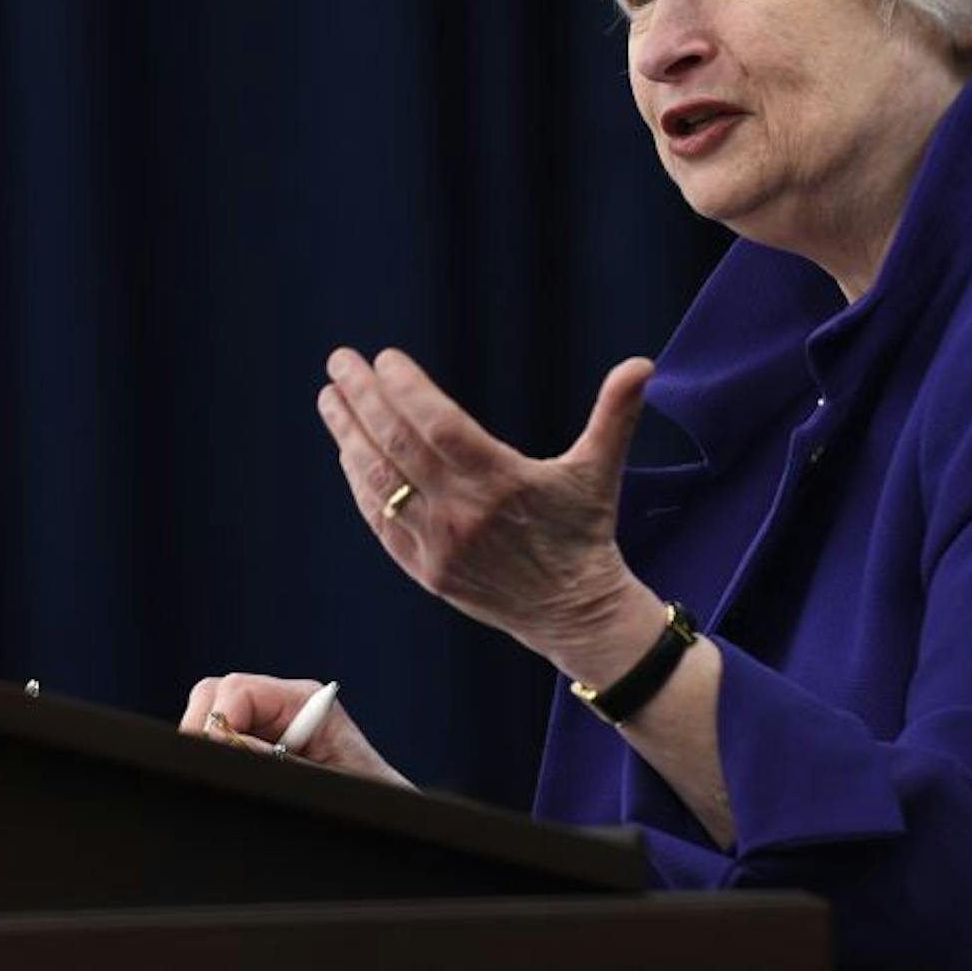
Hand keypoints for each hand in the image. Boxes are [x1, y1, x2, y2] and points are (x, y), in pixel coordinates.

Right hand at [180, 673, 412, 787]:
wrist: (394, 826)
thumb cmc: (372, 801)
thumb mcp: (326, 783)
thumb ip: (275, 761)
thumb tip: (229, 741)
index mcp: (307, 701)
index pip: (238, 689)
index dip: (217, 722)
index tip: (213, 755)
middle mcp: (286, 707)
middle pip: (217, 694)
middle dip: (203, 728)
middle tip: (205, 768)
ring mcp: (272, 727)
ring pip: (212, 716)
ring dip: (208, 744)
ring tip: (222, 777)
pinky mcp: (263, 749)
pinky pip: (221, 741)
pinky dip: (214, 757)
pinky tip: (228, 779)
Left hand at [315, 346, 656, 669]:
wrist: (574, 612)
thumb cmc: (584, 531)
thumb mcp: (600, 470)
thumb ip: (615, 414)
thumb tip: (643, 363)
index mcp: (502, 482)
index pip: (439, 425)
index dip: (407, 389)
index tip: (383, 358)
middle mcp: (463, 514)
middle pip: (397, 446)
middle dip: (362, 399)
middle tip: (339, 361)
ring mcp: (437, 545)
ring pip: (379, 482)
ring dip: (348, 436)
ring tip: (328, 397)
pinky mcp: (424, 570)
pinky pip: (378, 520)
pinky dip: (358, 483)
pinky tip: (346, 451)